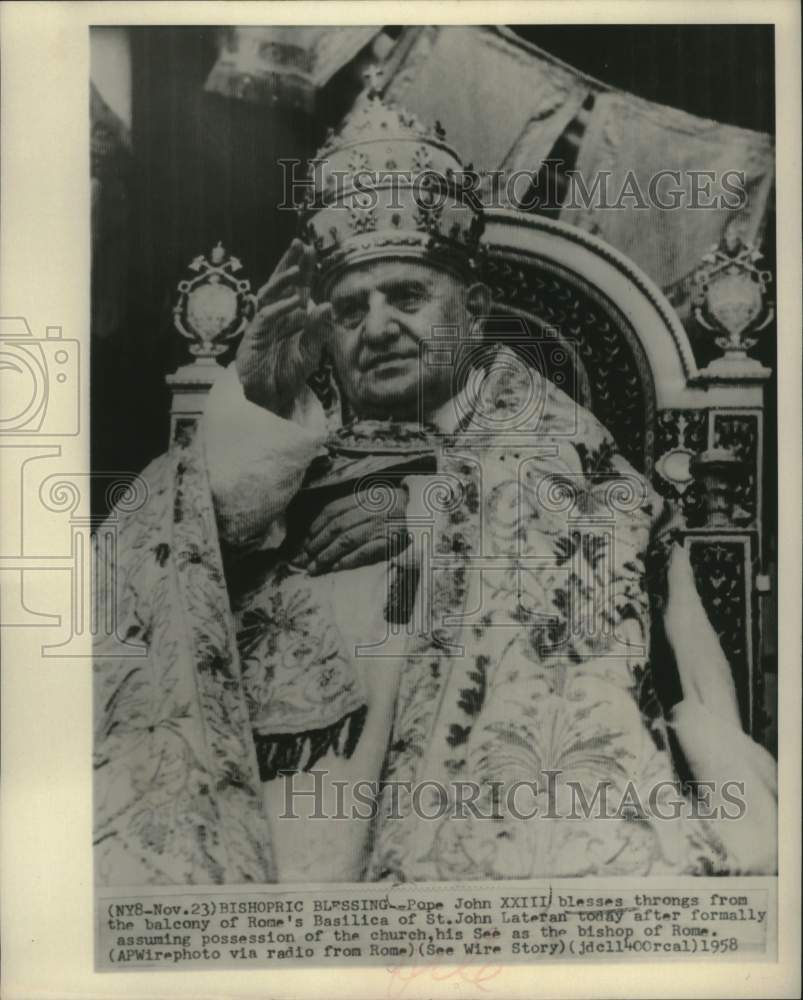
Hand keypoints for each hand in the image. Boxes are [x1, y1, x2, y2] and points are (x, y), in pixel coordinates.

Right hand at [235, 239, 332, 416]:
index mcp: (293, 316)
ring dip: (282, 281)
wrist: (271, 397)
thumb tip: (327, 304)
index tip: (311, 248)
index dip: (304, 268)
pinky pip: (265, 318)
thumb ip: (318, 331)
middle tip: (299, 243)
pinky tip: (291, 304)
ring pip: (269, 295)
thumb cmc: (289, 373)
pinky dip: (278, 309)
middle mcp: (277, 315)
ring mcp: (263, 324)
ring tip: (296, 270)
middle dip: (289, 262)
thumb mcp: (311, 353)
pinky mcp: (254, 336)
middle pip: (281, 283)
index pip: (299, 287)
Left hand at [297, 484, 410, 574]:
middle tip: (303, 559)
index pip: (332, 510)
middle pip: (337, 527)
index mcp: (363, 496)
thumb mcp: (369, 499)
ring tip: (314, 567)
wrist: (423, 510)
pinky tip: (336, 567)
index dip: (315, 527)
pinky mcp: (391, 541)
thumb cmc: (390, 506)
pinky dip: (349, 560)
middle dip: (316, 544)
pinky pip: (366, 551)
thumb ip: (347, 509)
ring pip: (348, 540)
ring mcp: (382, 525)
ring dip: (327, 555)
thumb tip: (315, 531)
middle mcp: (371, 509)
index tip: (304, 541)